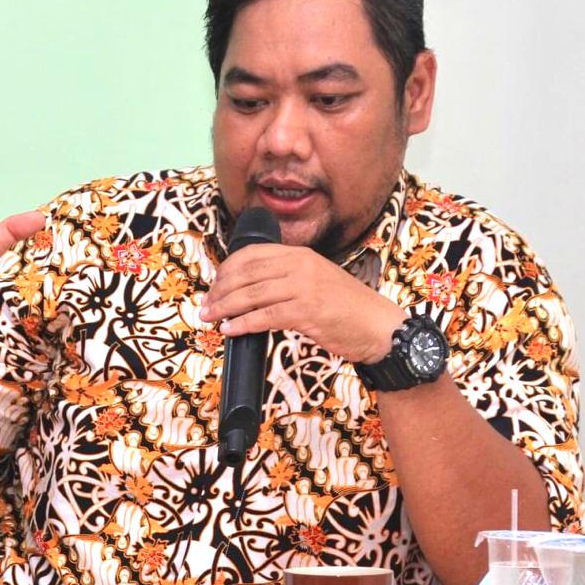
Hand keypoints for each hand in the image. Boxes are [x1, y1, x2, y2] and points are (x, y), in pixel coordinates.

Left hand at [199, 245, 406, 363]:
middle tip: (206, 305)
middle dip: (220, 290)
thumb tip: (251, 290)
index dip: (227, 269)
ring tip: (210, 317)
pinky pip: (265, 317)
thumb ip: (288, 278)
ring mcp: (304, 287)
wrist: (378, 326)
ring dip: (225, 307)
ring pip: (251, 294)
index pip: (253, 254)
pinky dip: (243, 324)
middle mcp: (301, 265)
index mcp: (301, 254)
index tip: (215, 284)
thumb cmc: (347, 308)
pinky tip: (231, 329)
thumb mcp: (317, 280)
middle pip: (247, 273)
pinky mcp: (306, 312)